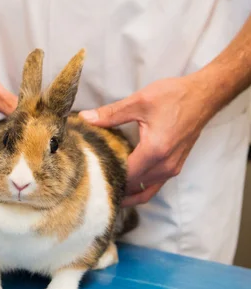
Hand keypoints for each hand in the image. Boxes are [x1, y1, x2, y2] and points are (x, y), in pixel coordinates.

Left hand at [80, 74, 213, 206]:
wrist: (203, 96)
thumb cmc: (174, 97)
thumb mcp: (139, 101)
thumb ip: (111, 114)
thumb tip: (85, 118)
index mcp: (154, 151)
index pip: (124, 174)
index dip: (105, 176)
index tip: (87, 175)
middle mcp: (165, 166)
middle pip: (133, 186)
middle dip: (113, 185)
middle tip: (91, 183)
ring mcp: (172, 169)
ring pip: (145, 191)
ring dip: (127, 192)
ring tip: (106, 188)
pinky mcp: (176, 166)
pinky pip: (155, 186)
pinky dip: (140, 189)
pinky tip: (127, 184)